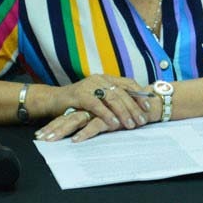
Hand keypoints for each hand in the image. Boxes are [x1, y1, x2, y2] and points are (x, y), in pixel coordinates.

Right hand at [34, 75, 152, 141]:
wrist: (53, 100)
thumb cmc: (78, 102)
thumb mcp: (98, 98)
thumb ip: (112, 100)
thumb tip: (133, 109)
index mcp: (107, 78)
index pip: (128, 83)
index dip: (139, 94)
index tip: (148, 107)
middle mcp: (100, 79)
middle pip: (122, 93)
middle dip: (134, 108)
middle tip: (142, 121)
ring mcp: (90, 85)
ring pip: (112, 98)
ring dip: (123, 112)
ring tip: (131, 124)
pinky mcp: (80, 95)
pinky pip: (96, 105)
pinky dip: (106, 114)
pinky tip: (113, 123)